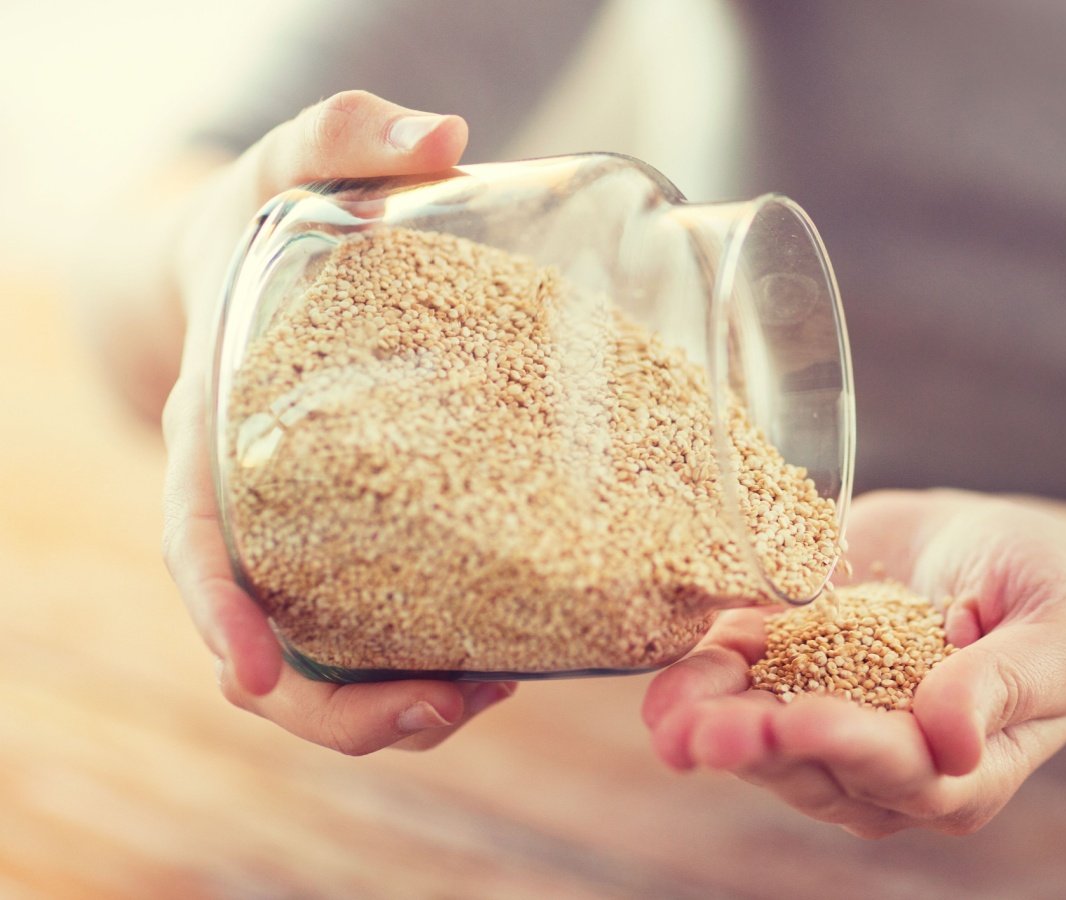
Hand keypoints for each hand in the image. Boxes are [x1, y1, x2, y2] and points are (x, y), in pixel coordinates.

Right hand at [161, 90, 514, 753]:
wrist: (254, 270)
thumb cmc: (267, 226)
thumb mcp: (291, 168)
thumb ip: (344, 135)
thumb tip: (442, 133)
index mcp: (209, 436)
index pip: (194, 540)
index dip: (217, 614)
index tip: (253, 674)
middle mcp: (247, 510)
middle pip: (260, 650)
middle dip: (341, 708)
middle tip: (449, 704)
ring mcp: (298, 543)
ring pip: (324, 670)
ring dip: (399, 709)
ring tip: (497, 691)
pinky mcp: (353, 551)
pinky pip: (373, 640)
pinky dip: (428, 670)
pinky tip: (507, 660)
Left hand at [642, 489, 1065, 835]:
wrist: (990, 545)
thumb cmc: (1046, 591)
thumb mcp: (1055, 626)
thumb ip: (1009, 683)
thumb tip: (951, 740)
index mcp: (965, 769)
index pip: (903, 770)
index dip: (849, 745)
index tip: (799, 718)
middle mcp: (888, 765)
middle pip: (817, 770)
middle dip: (757, 748)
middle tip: (703, 731)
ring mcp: (831, 726)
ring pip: (764, 744)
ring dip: (711, 727)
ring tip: (666, 716)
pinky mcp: (788, 678)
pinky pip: (739, 692)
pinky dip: (699, 685)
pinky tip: (663, 684)